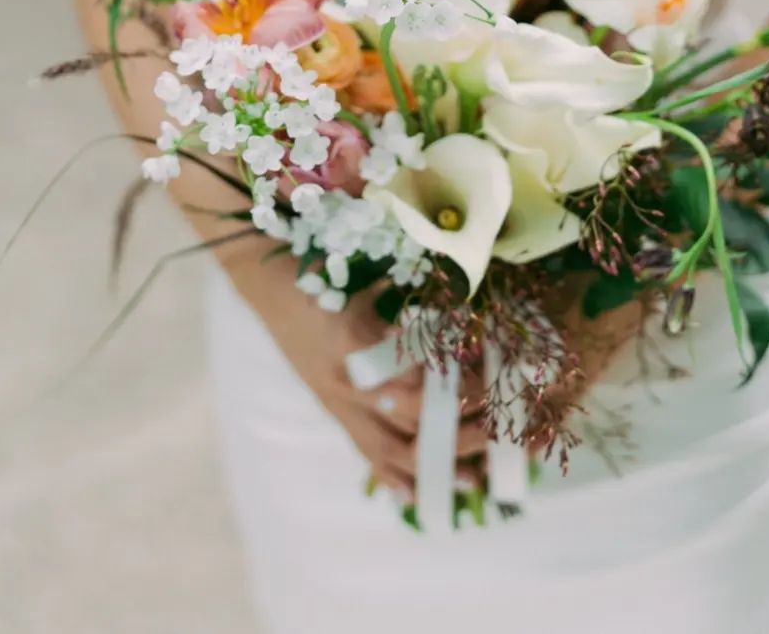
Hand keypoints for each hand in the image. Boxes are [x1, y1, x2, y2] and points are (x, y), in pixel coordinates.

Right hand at [223, 241, 486, 498]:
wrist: (271, 287)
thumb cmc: (325, 274)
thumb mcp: (370, 282)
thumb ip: (410, 304)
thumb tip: (463, 318)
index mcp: (357, 345)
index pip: (415, 380)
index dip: (456, 389)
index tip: (492, 384)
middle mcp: (346, 382)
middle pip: (409, 421)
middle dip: (456, 428)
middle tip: (497, 427)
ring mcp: (337, 401)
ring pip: (388, 447)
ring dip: (432, 463)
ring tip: (472, 479)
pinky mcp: (332, 409)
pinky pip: (361, 449)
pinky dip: (389, 475)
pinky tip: (414, 495)